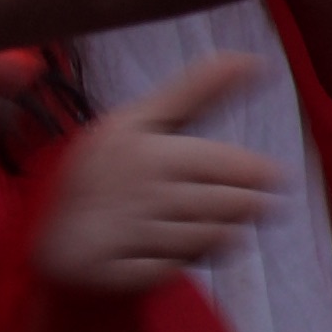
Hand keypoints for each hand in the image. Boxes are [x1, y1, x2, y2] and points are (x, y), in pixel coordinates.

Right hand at [32, 57, 280, 292]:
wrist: (59, 241)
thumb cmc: (113, 172)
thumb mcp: (144, 120)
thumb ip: (198, 90)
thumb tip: (254, 58)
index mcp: (140, 140)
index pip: (227, 163)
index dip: (258, 173)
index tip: (272, 177)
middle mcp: (133, 183)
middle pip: (231, 203)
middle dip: (245, 205)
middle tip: (235, 203)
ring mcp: (127, 231)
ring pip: (217, 236)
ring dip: (218, 232)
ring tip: (191, 221)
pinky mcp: (127, 272)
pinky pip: (189, 266)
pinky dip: (190, 259)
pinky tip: (169, 248)